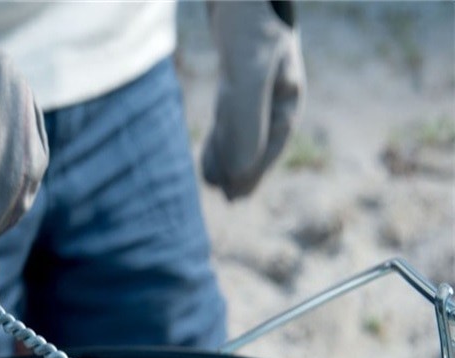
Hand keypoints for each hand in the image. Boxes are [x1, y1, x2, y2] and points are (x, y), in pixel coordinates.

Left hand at [202, 1, 304, 199]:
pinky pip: (229, 112)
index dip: (253, 171)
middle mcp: (275, 87)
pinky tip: (209, 151)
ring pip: (241, 127)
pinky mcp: (233, 69)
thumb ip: (246, 123)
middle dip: (241, 168)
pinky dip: (220, 133)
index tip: (235, 196)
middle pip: (258, 138)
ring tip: (212, 181)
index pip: (272, 142)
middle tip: (226, 198)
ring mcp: (254, 78)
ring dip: (227, 154)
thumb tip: (237, 172)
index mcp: (288, 91)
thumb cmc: (248, 16)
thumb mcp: (248, 72)